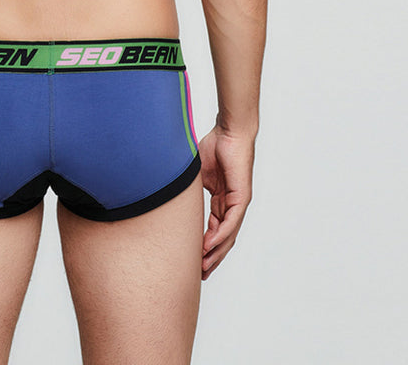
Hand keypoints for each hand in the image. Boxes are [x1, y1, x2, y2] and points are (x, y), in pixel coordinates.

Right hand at [197, 123, 255, 279]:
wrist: (230, 132)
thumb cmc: (214, 145)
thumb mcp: (195, 173)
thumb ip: (187, 187)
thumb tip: (166, 192)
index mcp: (221, 200)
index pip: (213, 229)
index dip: (204, 246)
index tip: (193, 260)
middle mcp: (231, 204)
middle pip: (222, 238)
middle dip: (211, 257)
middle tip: (200, 275)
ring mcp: (238, 202)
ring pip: (228, 234)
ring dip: (216, 252)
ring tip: (204, 267)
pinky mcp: (242, 197)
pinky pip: (231, 221)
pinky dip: (221, 235)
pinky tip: (210, 246)